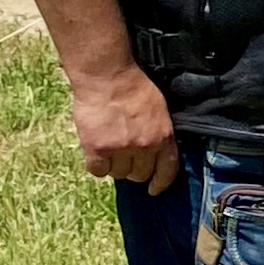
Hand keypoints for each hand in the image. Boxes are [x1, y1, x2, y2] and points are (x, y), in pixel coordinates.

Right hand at [69, 65, 180, 193]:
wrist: (107, 75)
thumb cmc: (133, 85)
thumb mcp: (159, 108)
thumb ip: (158, 132)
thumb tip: (155, 152)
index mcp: (163, 136)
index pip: (167, 170)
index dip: (160, 183)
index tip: (154, 189)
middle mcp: (144, 146)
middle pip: (139, 175)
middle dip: (132, 169)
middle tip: (124, 156)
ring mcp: (120, 149)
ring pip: (118, 174)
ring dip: (114, 165)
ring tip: (109, 148)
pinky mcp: (97, 149)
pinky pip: (98, 171)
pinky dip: (97, 165)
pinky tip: (96, 152)